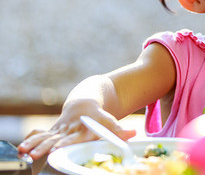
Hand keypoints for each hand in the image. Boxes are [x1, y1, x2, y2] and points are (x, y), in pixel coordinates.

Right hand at [18, 99, 135, 159]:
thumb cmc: (98, 115)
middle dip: (45, 146)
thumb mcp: (109, 120)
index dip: (65, 142)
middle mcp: (69, 127)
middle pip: (56, 138)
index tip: (55, 148)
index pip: (73, 135)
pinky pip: (41, 136)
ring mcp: (60, 128)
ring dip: (35, 144)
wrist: (86, 99)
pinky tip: (22, 149)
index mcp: (82, 125)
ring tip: (24, 152)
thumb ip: (118, 130)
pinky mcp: (54, 130)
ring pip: (45, 136)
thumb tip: (133, 134)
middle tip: (34, 154)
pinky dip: (32, 141)